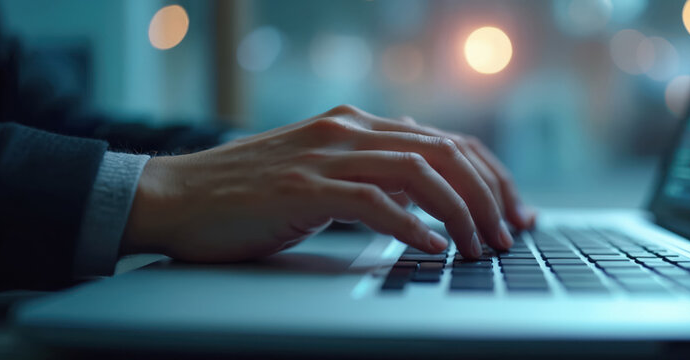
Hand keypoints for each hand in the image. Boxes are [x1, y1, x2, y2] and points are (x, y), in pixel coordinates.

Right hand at [122, 105, 535, 261]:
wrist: (176, 196)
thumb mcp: (322, 174)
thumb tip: (430, 202)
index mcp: (357, 126)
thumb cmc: (249, 195)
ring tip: (478, 247)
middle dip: (488, 194)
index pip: (447, 141)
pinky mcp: (303, 187)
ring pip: (419, 174)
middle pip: (445, 152)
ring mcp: (325, 157)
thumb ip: (372, 175)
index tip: (514, 211)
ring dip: (460, 213)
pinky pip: (374, 202)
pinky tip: (432, 248)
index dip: (490, 175)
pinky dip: (411, 225)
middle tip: (508, 233)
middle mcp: (348, 132)